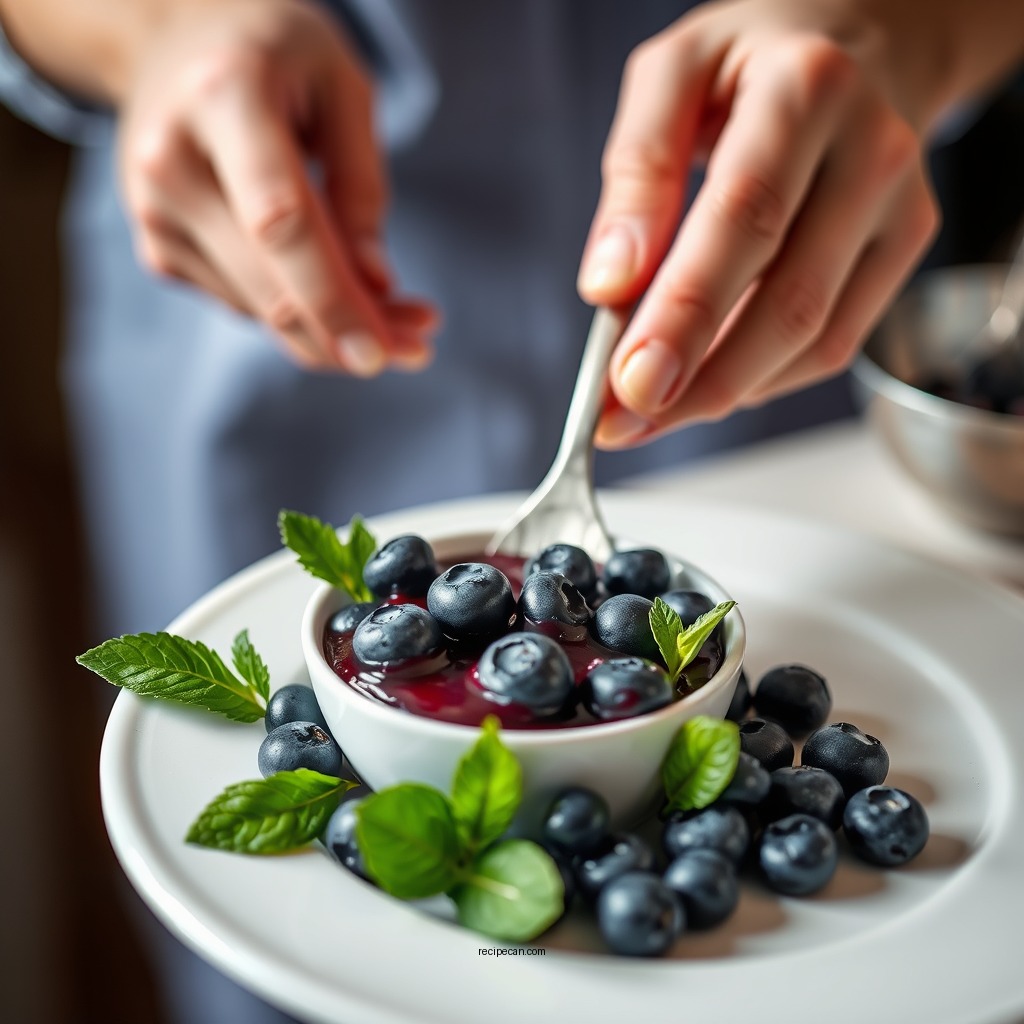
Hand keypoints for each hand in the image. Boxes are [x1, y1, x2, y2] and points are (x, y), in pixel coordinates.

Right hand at [117, 0, 436, 374]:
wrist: (179, 41)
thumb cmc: (279, 56)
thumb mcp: (344, 89)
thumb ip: (362, 186)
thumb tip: (376, 285)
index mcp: (222, 97)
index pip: (281, 224)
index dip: (334, 299)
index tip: (381, 354)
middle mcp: (171, 160)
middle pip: (272, 286)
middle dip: (352, 332)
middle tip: (419, 348)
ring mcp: (155, 212)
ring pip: (262, 311)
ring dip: (334, 331)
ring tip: (400, 317)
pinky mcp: (158, 249)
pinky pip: (247, 305)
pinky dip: (301, 316)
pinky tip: (341, 295)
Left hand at [579, 0, 939, 446]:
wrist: (851, 45)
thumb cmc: (747, 64)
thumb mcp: (671, 78)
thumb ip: (637, 172)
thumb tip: (609, 284)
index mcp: (806, 91)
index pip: (743, 219)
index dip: (685, 313)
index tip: (627, 379)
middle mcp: (870, 151)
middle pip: (788, 299)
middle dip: (698, 378)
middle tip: (625, 419)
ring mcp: (898, 209)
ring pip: (814, 339)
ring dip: (722, 391)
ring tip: (649, 410)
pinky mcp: (902, 251)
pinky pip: (832, 345)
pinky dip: (760, 378)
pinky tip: (708, 378)